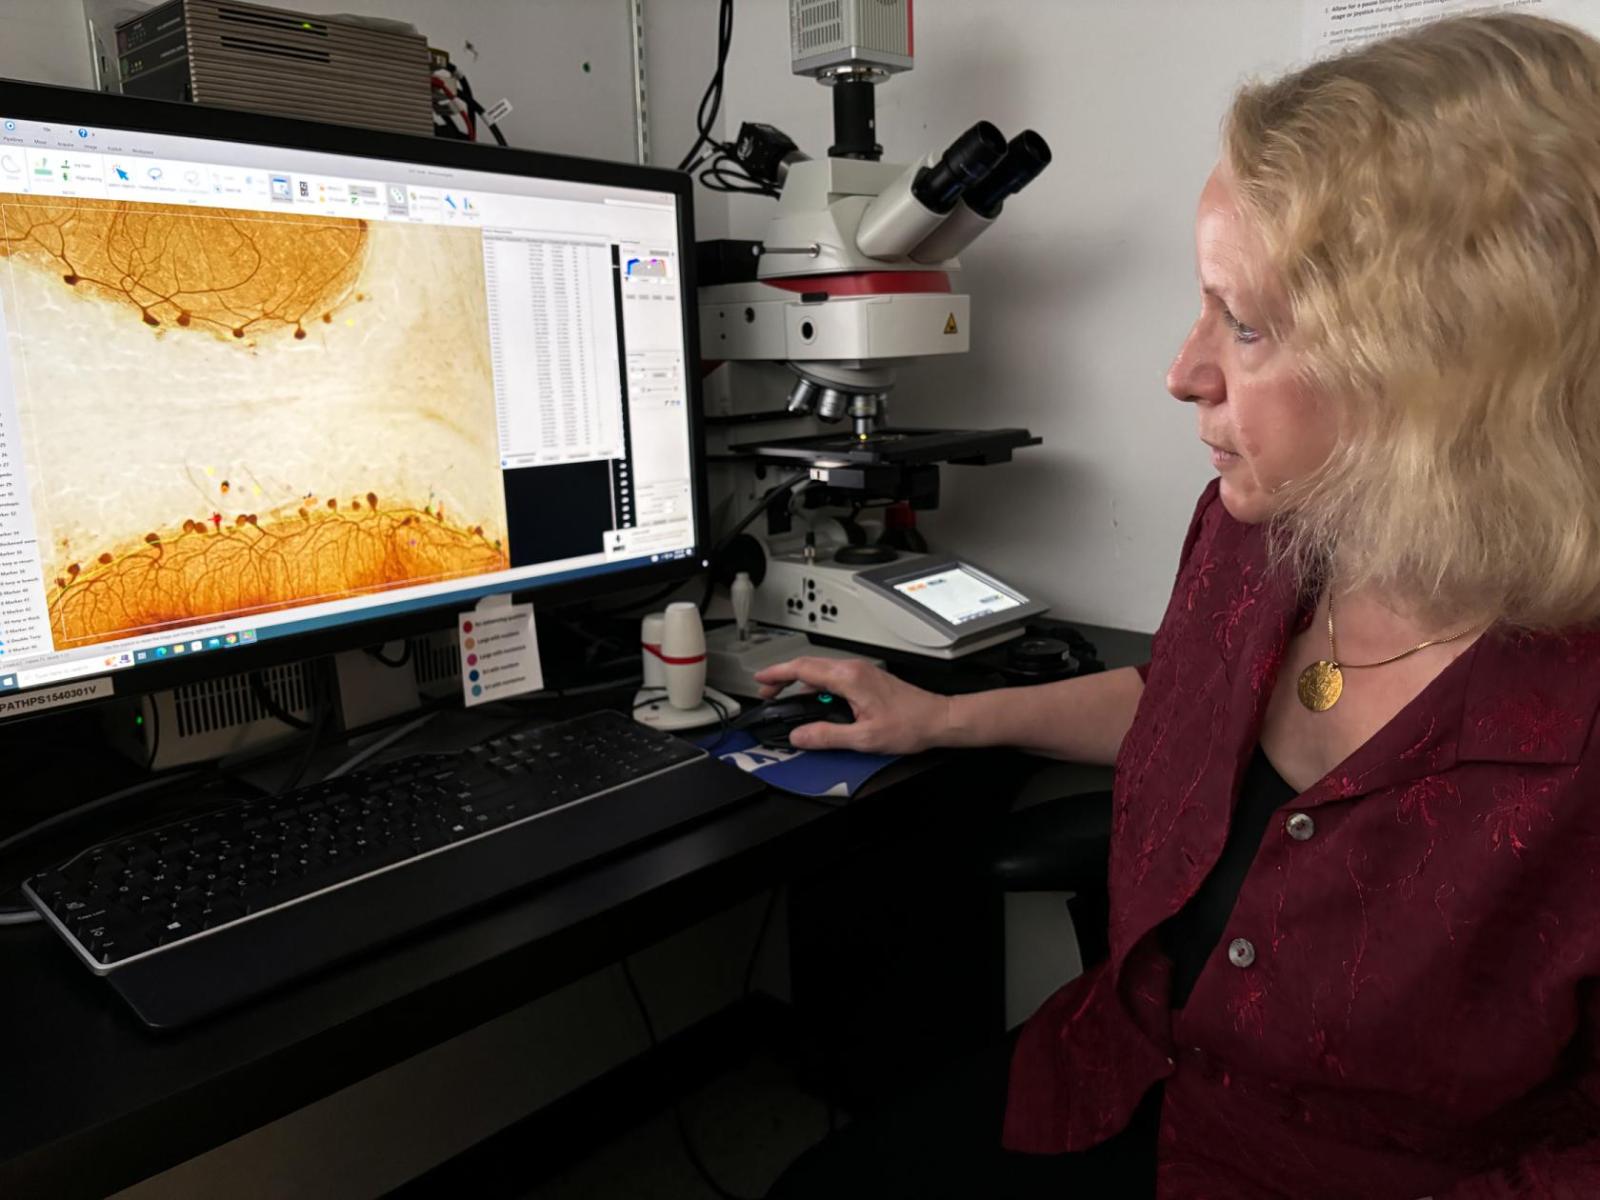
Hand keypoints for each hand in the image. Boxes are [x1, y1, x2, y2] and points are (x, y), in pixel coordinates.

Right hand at [752, 657, 950, 753]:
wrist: (937, 718)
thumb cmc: (910, 724)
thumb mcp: (863, 738)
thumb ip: (827, 736)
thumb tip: (800, 736)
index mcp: (849, 678)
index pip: (803, 669)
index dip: (777, 674)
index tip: (761, 680)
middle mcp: (854, 669)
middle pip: (808, 666)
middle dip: (784, 677)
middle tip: (767, 691)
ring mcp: (861, 672)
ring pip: (821, 670)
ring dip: (800, 681)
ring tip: (786, 698)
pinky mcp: (867, 678)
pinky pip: (833, 676)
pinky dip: (817, 684)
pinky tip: (815, 701)